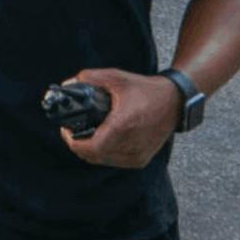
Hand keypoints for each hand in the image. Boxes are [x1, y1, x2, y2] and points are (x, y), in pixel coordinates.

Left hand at [56, 69, 180, 169]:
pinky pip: (116, 162)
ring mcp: (138, 155)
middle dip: (79, 144)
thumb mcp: (115, 77)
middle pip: (94, 156)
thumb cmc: (145, 89)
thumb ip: (88, 78)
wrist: (174, 102)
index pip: (92, 148)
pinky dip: (105, 154)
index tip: (66, 130)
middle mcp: (132, 145)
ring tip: (86, 134)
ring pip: (104, 161)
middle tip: (73, 131)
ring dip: (91, 150)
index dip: (73, 142)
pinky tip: (102, 140)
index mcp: (123, 126)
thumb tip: (67, 85)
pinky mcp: (142, 159)